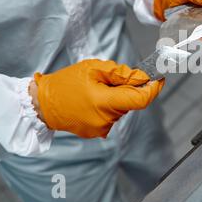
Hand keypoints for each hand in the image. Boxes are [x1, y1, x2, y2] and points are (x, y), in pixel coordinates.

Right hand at [33, 59, 163, 137]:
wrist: (43, 104)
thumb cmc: (66, 83)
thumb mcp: (93, 69)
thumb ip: (121, 73)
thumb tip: (143, 77)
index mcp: (105, 103)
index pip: (141, 99)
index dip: (153, 89)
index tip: (159, 79)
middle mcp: (106, 120)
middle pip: (131, 102)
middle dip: (129, 88)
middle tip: (111, 78)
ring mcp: (101, 129)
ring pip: (122, 109)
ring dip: (117, 97)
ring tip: (96, 89)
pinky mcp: (97, 132)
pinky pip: (112, 116)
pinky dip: (109, 106)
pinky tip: (93, 100)